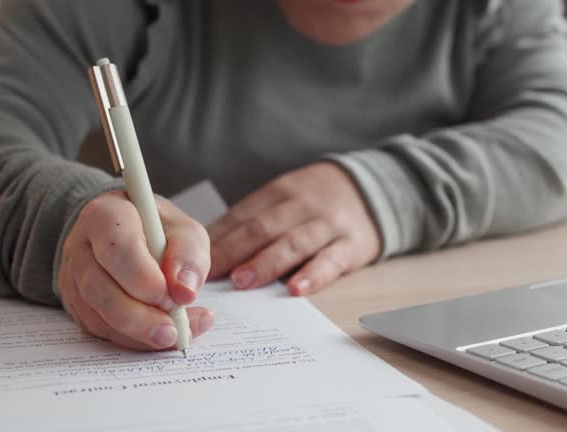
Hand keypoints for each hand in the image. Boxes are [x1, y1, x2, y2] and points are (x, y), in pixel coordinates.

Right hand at [58, 190, 213, 349]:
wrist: (131, 233)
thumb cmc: (159, 230)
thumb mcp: (185, 231)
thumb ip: (189, 256)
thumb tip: (184, 292)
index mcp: (106, 215)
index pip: (117, 248)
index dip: (145, 279)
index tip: (174, 297)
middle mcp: (82, 246)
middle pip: (99, 288)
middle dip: (139, 317)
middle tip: (173, 331)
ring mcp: (73, 277)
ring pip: (96, 315)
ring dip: (137, 333)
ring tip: (175, 336)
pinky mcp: (77, 304)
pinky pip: (100, 329)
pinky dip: (132, 339)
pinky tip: (161, 337)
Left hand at [208, 162, 380, 294]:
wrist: (375, 189)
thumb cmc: (318, 200)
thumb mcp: (286, 197)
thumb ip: (254, 220)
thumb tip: (209, 250)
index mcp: (279, 192)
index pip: (242, 215)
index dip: (217, 239)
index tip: (191, 261)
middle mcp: (301, 206)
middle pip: (262, 229)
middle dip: (233, 251)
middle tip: (209, 274)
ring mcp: (327, 225)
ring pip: (292, 243)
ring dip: (265, 263)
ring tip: (242, 281)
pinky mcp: (351, 245)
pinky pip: (330, 261)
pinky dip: (313, 275)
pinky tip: (295, 289)